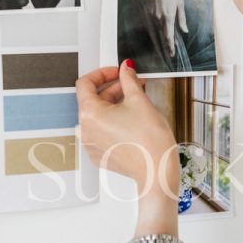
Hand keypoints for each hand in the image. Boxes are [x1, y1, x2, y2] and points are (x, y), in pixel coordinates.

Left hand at [76, 62, 180, 201]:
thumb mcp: (140, 101)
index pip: (85, 83)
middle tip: (134, 85)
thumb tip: (126, 69)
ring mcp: (91, 144)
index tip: (117, 72)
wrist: (157, 172)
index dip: (103, 73)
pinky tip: (132, 121)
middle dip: (114, 90)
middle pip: (94, 100)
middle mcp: (85, 130)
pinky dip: (114, 122)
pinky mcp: (100, 155)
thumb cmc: (150, 142)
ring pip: (99, 116)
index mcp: (90, 114)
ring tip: (137, 103)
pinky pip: (102, 132)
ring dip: (115, 105)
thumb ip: (129, 80)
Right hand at [146, 0, 187, 57]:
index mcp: (168, 16)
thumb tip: (184, 30)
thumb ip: (181, 19)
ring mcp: (151, 13)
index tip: (172, 54)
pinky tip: (160, 27)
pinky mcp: (147, 9)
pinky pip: (152, 21)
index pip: (169, 36)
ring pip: (157, 28)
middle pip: (162, 34)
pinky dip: (156, 26)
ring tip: (166, 42)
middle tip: (170, 52)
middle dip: (166, 43)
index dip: (170, 46)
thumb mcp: (180, 3)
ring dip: (161, 34)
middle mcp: (158, 17)